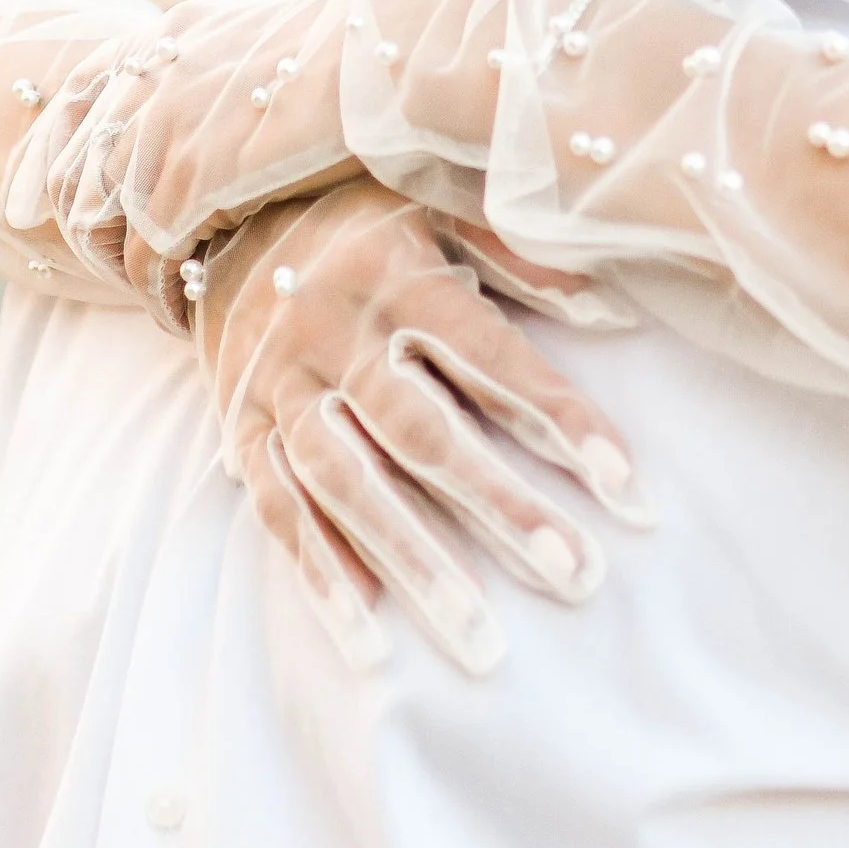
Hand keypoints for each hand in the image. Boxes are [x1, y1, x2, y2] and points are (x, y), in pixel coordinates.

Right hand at [199, 182, 648, 673]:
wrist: (219, 210)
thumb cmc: (362, 215)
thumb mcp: (436, 205)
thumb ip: (519, 254)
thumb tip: (616, 307)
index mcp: (399, 276)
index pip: (493, 359)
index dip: (562, 420)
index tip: (629, 487)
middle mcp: (337, 335)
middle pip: (424, 435)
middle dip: (501, 508)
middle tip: (575, 577)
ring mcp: (283, 387)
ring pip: (349, 486)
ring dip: (415, 565)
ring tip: (481, 641)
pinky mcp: (242, 426)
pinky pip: (276, 507)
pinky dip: (320, 570)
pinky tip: (369, 635)